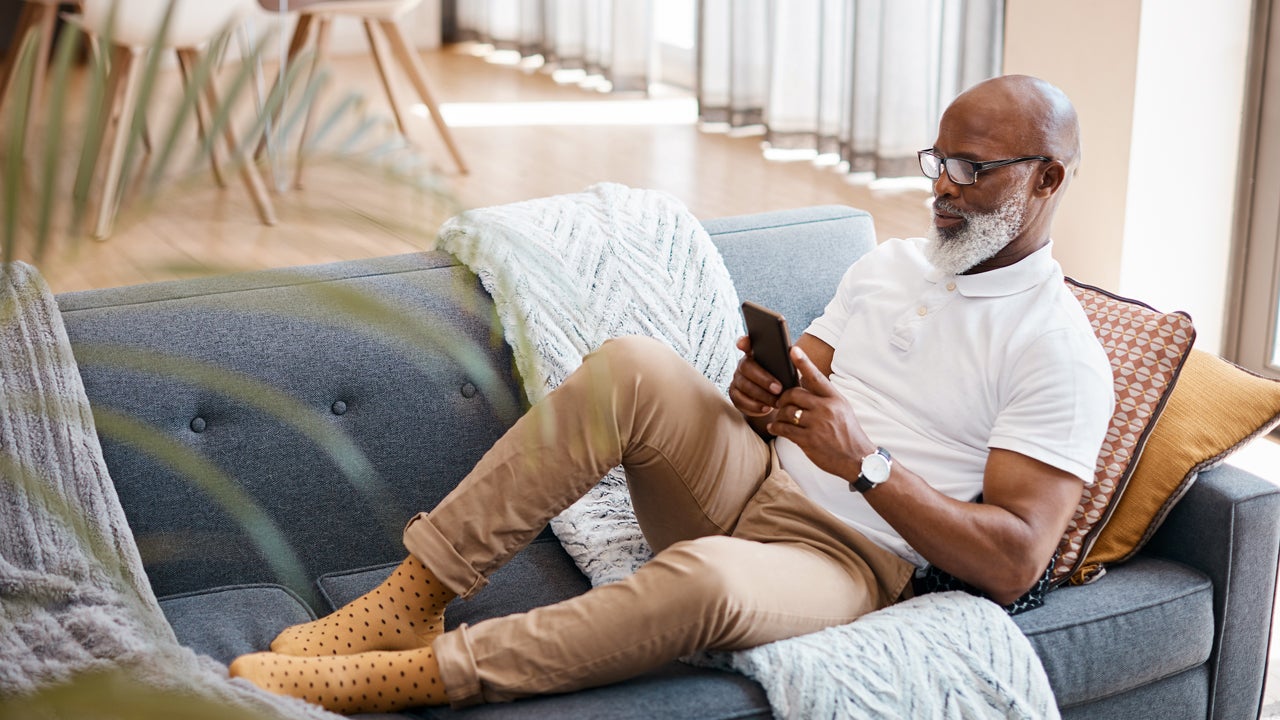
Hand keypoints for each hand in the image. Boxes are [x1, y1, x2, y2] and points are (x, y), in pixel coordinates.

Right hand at [729, 335, 782, 417]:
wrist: (774, 400)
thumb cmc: (782, 380)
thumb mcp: (786, 370)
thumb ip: (786, 361)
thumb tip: (795, 352)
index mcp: (755, 354)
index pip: (746, 343)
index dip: (743, 342)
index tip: (744, 344)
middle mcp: (743, 364)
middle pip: (747, 367)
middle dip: (763, 378)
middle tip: (778, 388)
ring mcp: (737, 379)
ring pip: (744, 385)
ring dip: (761, 395)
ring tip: (776, 401)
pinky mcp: (734, 395)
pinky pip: (740, 400)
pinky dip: (754, 406)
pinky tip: (766, 408)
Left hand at [768, 346, 873, 479]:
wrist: (857, 459)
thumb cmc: (848, 432)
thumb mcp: (841, 409)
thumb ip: (823, 395)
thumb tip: (802, 378)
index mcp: (835, 398)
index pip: (816, 377)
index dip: (803, 362)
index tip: (793, 350)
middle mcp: (826, 409)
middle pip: (793, 394)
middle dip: (783, 398)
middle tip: (780, 402)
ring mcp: (817, 425)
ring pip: (786, 412)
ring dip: (779, 415)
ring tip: (779, 418)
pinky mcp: (808, 440)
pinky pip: (784, 429)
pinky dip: (776, 427)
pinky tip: (775, 428)